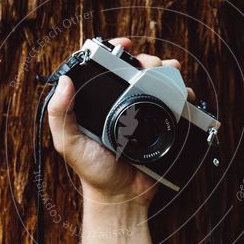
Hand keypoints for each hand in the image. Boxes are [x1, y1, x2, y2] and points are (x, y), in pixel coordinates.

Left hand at [47, 37, 192, 206]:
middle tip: (150, 65)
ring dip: (167, 73)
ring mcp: (144, 114)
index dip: (114, 52)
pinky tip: (183, 93)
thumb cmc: (93, 173)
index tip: (124, 45)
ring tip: (170, 74)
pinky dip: (182, 94)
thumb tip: (63, 81)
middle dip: (147, 60)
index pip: (105, 68)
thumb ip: (60, 115)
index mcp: (97, 103)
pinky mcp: (162, 126)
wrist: (122, 197)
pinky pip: (175, 104)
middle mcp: (121, 104)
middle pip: (136, 69)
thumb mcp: (68, 144)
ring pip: (158, 82)